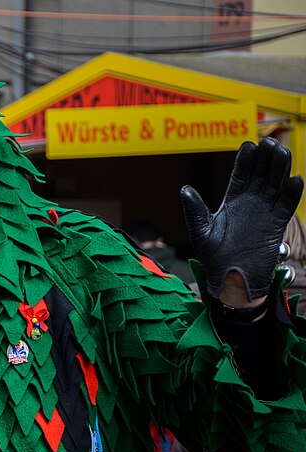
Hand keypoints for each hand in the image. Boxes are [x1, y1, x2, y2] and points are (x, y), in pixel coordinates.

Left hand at [181, 138, 302, 301]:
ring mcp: (265, 212)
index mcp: (231, 201)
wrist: (230, 279)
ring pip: (276, 185)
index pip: (240, 175)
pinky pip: (287, 206)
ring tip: (282, 153)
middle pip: (261, 175)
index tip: (249, 146)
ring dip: (280, 170)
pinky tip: (295, 180)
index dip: (245, 161)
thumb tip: (185, 189)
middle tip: (269, 144)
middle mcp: (250, 203)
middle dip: (265, 159)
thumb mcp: (200, 232)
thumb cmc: (212, 257)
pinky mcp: (276, 225)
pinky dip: (292, 194)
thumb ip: (195, 211)